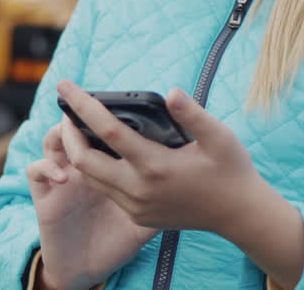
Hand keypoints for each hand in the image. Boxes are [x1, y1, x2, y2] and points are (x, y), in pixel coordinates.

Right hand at [27, 117, 157, 289]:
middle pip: (77, 129)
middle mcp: (80, 168)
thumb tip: (187, 181)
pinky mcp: (44, 195)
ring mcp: (60, 179)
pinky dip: (47, 166)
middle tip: (89, 100)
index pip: (102, 134)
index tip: (121, 102)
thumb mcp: (146, 222)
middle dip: (80, 112)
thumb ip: (163, 202)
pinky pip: (37, 171)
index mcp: (104, 168)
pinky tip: (63, 174)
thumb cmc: (115, 243)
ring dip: (61, 132)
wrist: (84, 270)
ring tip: (71, 128)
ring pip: (53, 141)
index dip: (107, 116)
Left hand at [55, 80, 264, 236]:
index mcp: (156, 165)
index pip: (106, 130)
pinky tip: (101, 153)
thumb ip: (193, 114)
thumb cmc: (231, 170)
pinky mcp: (138, 217)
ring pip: (91, 179)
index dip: (82, 105)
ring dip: (78, 153)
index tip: (63, 85)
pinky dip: (96, 171)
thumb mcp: (220, 137)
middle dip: (68, 133)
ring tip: (78, 128)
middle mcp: (139, 189)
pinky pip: (106, 191)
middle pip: (84, 160)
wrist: (240, 215)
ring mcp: (136, 207)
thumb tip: (171, 92)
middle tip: (66, 112)